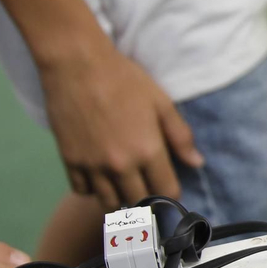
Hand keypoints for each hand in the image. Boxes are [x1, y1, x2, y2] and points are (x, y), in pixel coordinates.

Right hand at [39, 40, 204, 210]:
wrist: (77, 65)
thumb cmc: (124, 79)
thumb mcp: (161, 103)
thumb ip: (180, 136)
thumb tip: (197, 163)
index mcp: (148, 150)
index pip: (167, 192)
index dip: (172, 194)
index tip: (171, 189)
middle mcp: (120, 165)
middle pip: (139, 203)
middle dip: (148, 200)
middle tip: (148, 187)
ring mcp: (92, 165)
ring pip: (109, 203)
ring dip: (121, 198)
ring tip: (125, 185)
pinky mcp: (69, 160)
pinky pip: (82, 190)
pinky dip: (93, 188)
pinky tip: (100, 175)